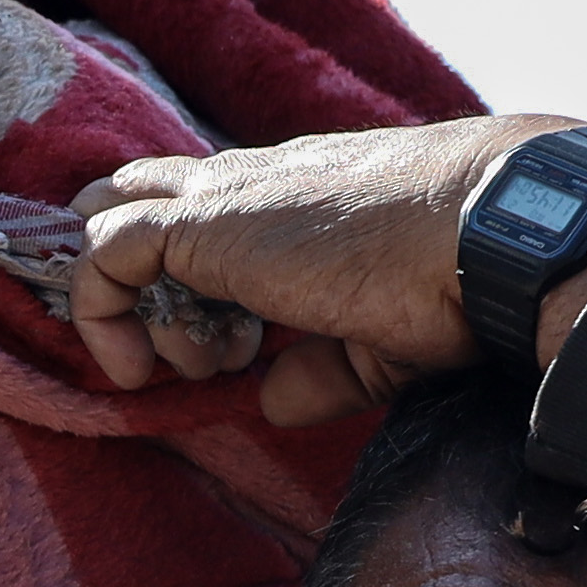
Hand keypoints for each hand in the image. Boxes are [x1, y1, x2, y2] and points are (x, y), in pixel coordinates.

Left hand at [60, 117, 586, 429]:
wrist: (484, 231)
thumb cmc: (458, 280)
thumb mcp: (380, 342)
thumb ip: (321, 372)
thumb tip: (271, 403)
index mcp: (299, 193)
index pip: (209, 200)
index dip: (184, 264)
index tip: (218, 339)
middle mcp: (253, 183)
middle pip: (144, 192)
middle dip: (132, 267)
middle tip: (169, 343)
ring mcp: (224, 198)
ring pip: (114, 218)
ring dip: (137, 307)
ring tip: (202, 363)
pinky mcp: (201, 224)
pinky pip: (105, 253)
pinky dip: (101, 312)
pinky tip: (135, 369)